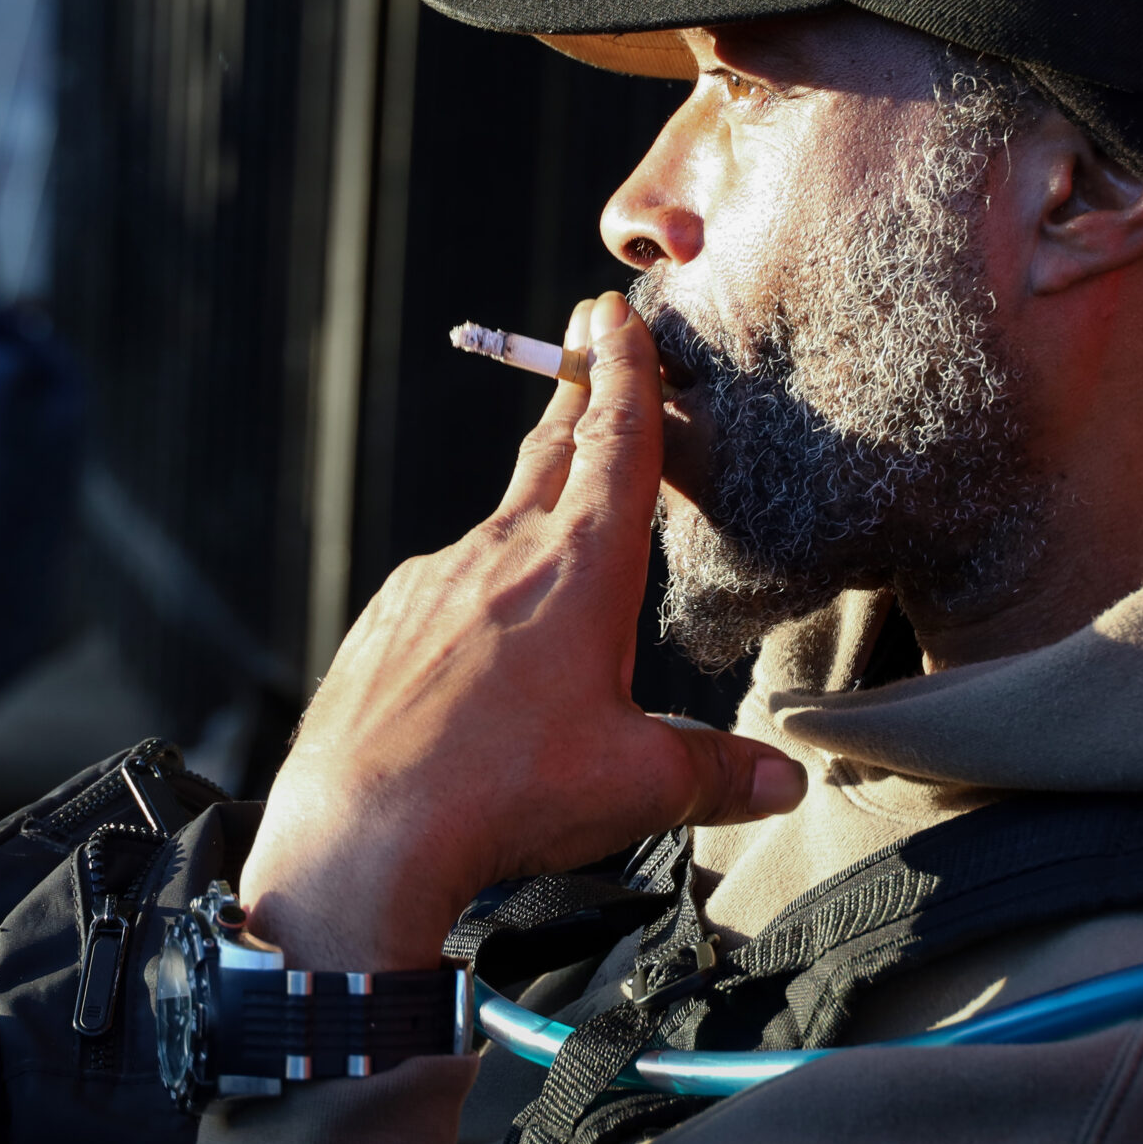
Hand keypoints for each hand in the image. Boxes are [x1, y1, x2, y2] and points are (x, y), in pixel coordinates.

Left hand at [240, 292, 806, 970]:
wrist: (360, 828)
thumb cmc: (505, 795)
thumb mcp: (636, 787)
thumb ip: (716, 773)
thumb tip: (781, 782)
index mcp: (578, 569)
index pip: (616, 445)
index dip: (626, 374)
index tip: (617, 316)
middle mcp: (502, 553)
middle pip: (551, 453)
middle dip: (577, 394)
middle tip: (586, 340)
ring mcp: (433, 581)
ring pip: (496, 525)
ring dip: (531, 504)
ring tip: (554, 516)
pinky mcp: (388, 621)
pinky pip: (445, 586)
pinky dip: (477, 589)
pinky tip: (483, 642)